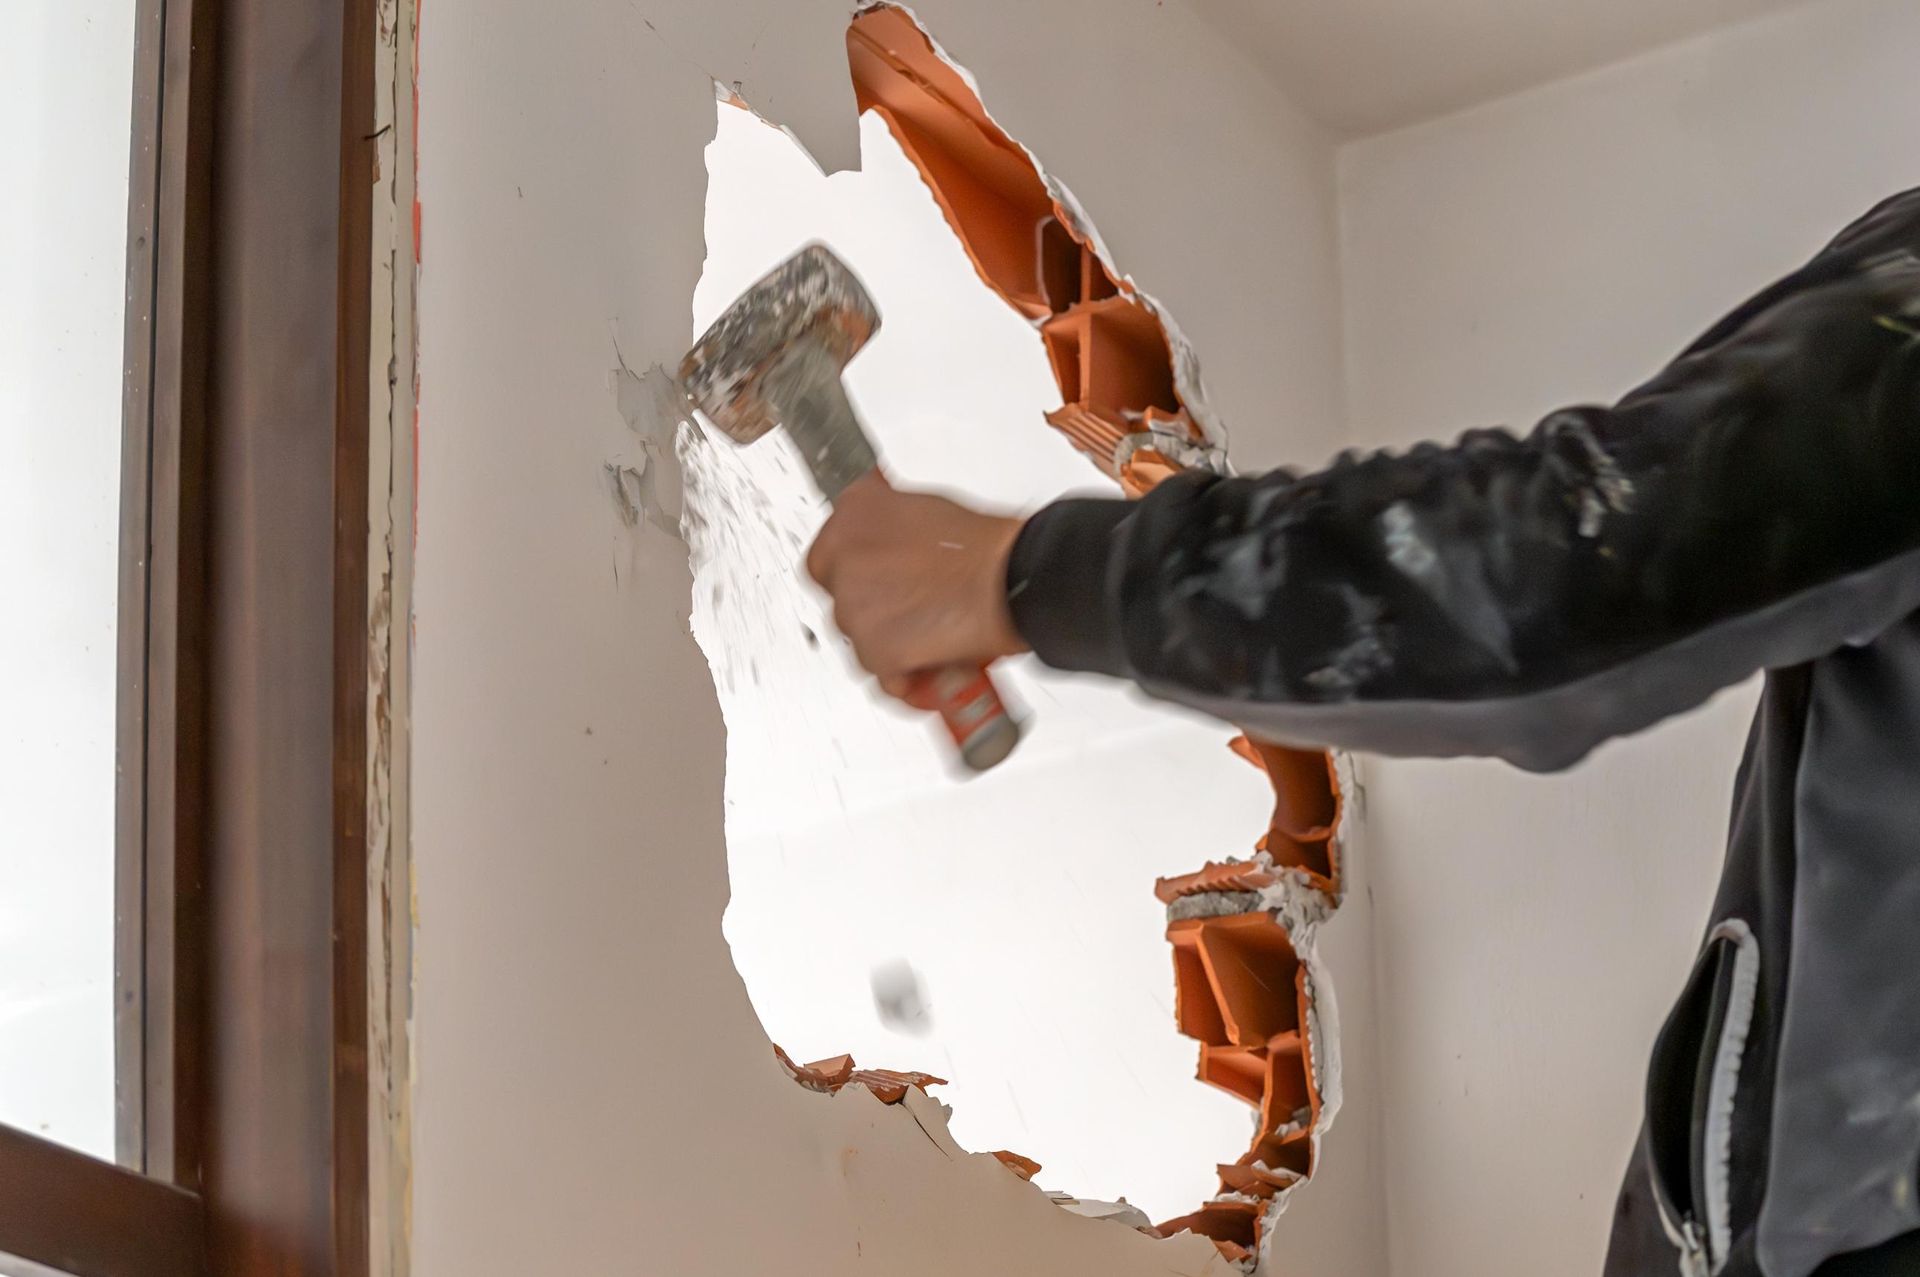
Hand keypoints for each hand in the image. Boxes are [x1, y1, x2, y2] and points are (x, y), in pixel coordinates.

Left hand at [805, 474, 1028, 704]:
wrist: (1013, 579)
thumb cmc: (986, 548)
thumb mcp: (926, 511)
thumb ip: (893, 525)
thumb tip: (891, 542)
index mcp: (856, 510)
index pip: (831, 551)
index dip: (858, 572)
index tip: (880, 580)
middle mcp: (844, 555)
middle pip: (841, 598)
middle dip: (874, 611)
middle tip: (913, 611)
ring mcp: (853, 605)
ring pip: (859, 639)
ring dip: (889, 644)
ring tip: (933, 637)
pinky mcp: (873, 649)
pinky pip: (884, 677)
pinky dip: (909, 680)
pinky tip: (936, 666)